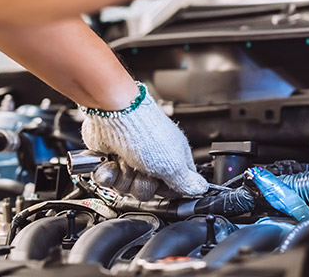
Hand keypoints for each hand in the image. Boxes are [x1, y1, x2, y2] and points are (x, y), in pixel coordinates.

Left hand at [81, 87, 207, 199]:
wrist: (114, 115)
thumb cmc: (146, 132)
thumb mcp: (174, 165)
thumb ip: (187, 183)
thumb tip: (202, 189)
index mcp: (173, 159)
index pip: (174, 188)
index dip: (167, 191)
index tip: (162, 185)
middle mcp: (151, 160)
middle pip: (146, 192)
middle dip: (140, 185)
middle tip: (142, 169)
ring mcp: (129, 160)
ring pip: (125, 188)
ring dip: (122, 177)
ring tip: (124, 160)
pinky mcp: (110, 159)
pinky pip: (107, 180)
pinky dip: (106, 173)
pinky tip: (111, 161)